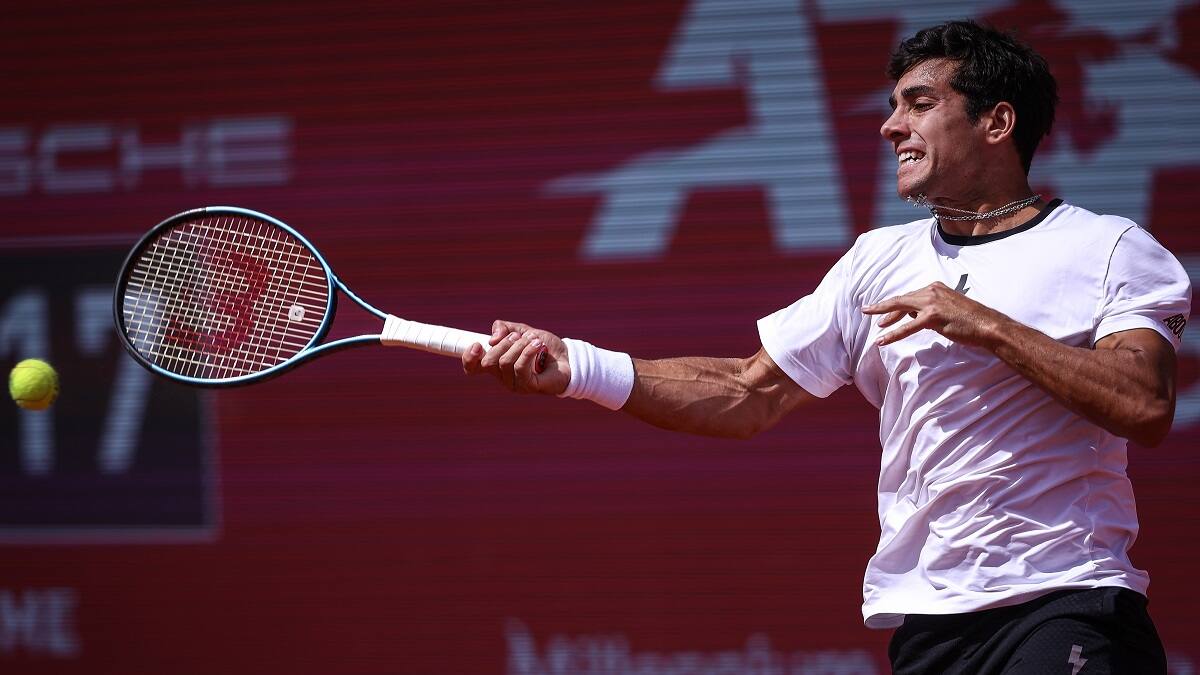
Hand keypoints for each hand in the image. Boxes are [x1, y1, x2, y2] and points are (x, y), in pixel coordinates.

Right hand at [462, 320, 570, 394]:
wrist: (567, 355)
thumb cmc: (543, 346)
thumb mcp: (522, 330)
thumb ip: (504, 329)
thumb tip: (491, 338)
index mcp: (496, 363)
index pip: (473, 367)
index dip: (469, 357)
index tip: (478, 344)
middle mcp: (502, 376)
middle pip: (488, 362)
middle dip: (503, 343)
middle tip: (518, 335)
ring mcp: (514, 384)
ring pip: (505, 363)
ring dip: (519, 345)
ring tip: (534, 340)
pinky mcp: (528, 387)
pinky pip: (520, 368)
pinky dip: (528, 352)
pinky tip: (537, 346)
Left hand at [862, 282, 1006, 348]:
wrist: (988, 325)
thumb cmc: (971, 320)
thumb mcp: (948, 309)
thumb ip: (930, 310)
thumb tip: (914, 317)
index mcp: (935, 287)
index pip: (909, 296)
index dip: (894, 305)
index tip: (882, 313)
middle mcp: (932, 291)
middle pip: (901, 299)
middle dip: (883, 307)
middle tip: (867, 311)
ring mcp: (932, 302)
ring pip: (901, 308)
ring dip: (885, 317)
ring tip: (874, 326)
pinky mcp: (933, 316)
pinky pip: (908, 327)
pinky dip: (893, 334)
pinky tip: (882, 340)